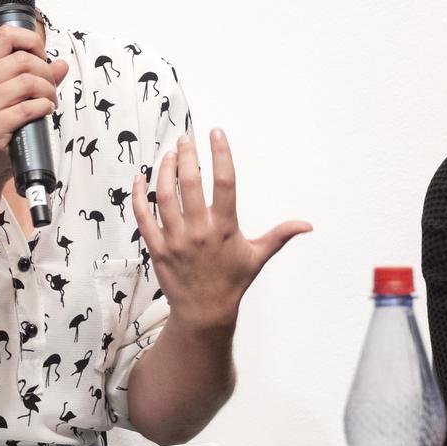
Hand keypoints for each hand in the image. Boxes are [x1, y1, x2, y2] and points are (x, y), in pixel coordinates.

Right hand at [0, 20, 68, 190]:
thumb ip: (36, 77)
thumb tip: (62, 65)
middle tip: (50, 90)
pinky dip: (44, 107)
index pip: (5, 35)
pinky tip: (45, 112)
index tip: (41, 58)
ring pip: (28, 82)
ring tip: (50, 102)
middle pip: (23, 60)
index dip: (31, 41)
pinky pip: (28, 108)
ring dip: (48, 91)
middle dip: (46, 73)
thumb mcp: (10, 96)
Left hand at [131, 130, 309, 331]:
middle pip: (190, 183)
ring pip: (164, 195)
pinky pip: (143, 216)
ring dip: (164, 170)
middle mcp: (199, 231)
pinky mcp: (157, 248)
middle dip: (186, 155)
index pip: (225, 183)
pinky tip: (140, 177)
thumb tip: (308, 225)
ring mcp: (175, 239)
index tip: (216, 133)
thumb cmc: (232, 280)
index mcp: (225, 228)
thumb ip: (280, 235)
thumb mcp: (258, 256)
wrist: (204, 312)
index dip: (221, 154)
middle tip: (185, 139)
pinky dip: (138, 194)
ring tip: (168, 154)